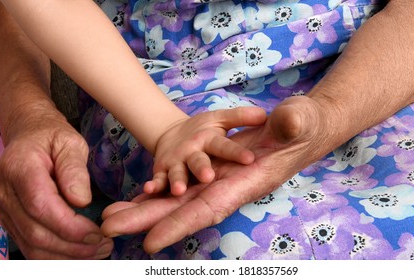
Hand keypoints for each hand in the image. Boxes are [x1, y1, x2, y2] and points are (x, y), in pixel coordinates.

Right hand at [0, 114, 112, 258]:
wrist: (28, 135)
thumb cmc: (52, 137)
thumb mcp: (71, 142)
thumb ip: (75, 169)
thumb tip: (81, 200)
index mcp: (20, 168)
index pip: (41, 206)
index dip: (69, 226)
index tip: (97, 233)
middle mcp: (5, 192)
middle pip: (36, 231)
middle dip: (73, 246)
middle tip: (104, 246)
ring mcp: (4, 209)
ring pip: (32, 245)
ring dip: (66, 256)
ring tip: (98, 252)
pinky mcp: (10, 219)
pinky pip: (30, 245)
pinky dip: (55, 256)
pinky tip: (79, 254)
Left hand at [102, 96, 340, 253]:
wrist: (297, 126)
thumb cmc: (304, 124)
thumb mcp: (301, 119)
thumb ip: (294, 122)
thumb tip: (284, 120)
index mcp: (248, 181)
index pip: (211, 207)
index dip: (181, 225)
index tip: (150, 242)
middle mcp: (228, 185)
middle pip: (183, 209)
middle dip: (148, 220)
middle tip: (109, 226)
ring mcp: (219, 177)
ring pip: (178, 198)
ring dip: (145, 208)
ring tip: (111, 215)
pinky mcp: (213, 167)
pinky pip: (182, 183)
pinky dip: (159, 191)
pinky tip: (137, 196)